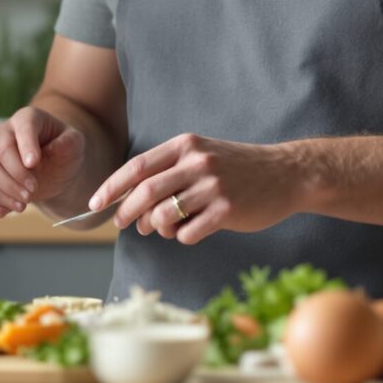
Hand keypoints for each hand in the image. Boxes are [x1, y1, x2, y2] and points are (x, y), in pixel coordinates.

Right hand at [0, 106, 85, 217]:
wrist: (53, 168)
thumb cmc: (63, 151)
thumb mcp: (74, 144)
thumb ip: (70, 143)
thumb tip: (60, 146)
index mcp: (26, 119)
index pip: (22, 128)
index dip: (25, 145)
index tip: (33, 164)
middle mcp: (3, 134)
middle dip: (15, 176)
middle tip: (33, 191)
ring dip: (3, 193)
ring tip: (24, 205)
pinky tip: (7, 212)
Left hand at [93, 134, 302, 244]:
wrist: (286, 173)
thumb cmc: (238, 169)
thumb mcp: (203, 156)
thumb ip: (170, 172)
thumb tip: (132, 202)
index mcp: (186, 146)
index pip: (137, 166)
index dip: (112, 186)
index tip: (96, 203)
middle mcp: (197, 162)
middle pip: (145, 191)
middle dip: (126, 211)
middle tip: (121, 223)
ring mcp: (213, 186)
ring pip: (164, 214)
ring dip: (155, 227)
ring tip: (161, 228)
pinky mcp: (228, 209)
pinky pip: (188, 232)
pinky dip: (181, 236)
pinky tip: (190, 231)